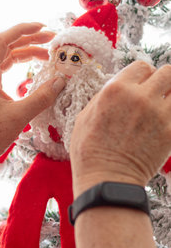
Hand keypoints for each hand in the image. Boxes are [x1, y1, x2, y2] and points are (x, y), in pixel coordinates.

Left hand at [0, 22, 64, 182]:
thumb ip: (41, 97)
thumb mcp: (17, 117)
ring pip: (4, 58)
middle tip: (52, 40)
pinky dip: (17, 66)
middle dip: (29, 40)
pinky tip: (31, 69)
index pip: (3, 40)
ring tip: (46, 55)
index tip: (43, 27)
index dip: (23, 30)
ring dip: (24, 53)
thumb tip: (61, 82)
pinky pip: (1, 70)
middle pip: (5, 46)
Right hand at [69, 61, 170, 196]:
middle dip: (162, 81)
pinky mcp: (170, 132)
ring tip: (161, 108)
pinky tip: (163, 125)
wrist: (106, 180)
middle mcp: (140, 97)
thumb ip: (105, 96)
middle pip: (167, 72)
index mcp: (116, 89)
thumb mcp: (85, 115)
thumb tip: (118, 88)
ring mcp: (159, 114)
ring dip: (170, 97)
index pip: (142, 66)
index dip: (142, 75)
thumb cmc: (90, 151)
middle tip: (155, 94)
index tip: (140, 84)